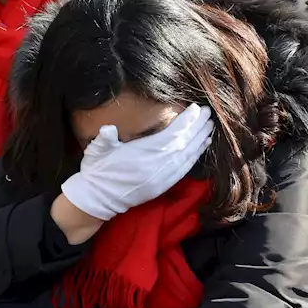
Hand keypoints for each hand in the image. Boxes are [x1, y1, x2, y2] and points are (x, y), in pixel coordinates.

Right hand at [60, 104, 213, 221]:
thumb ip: (104, 138)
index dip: (186, 121)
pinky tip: (202, 147)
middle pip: (184, 143)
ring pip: (188, 156)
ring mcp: (162, 177)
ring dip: (200, 140)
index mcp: (142, 154)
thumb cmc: (97, 171)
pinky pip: (185, 169)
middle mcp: (156, 166)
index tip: (196, 108)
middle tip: (208, 113)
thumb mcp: (97, 151)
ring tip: (210, 127)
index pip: (172, 134)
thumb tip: (108, 128)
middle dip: (198, 127)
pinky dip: (195, 157)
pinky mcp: (163, 186)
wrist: (99, 199)